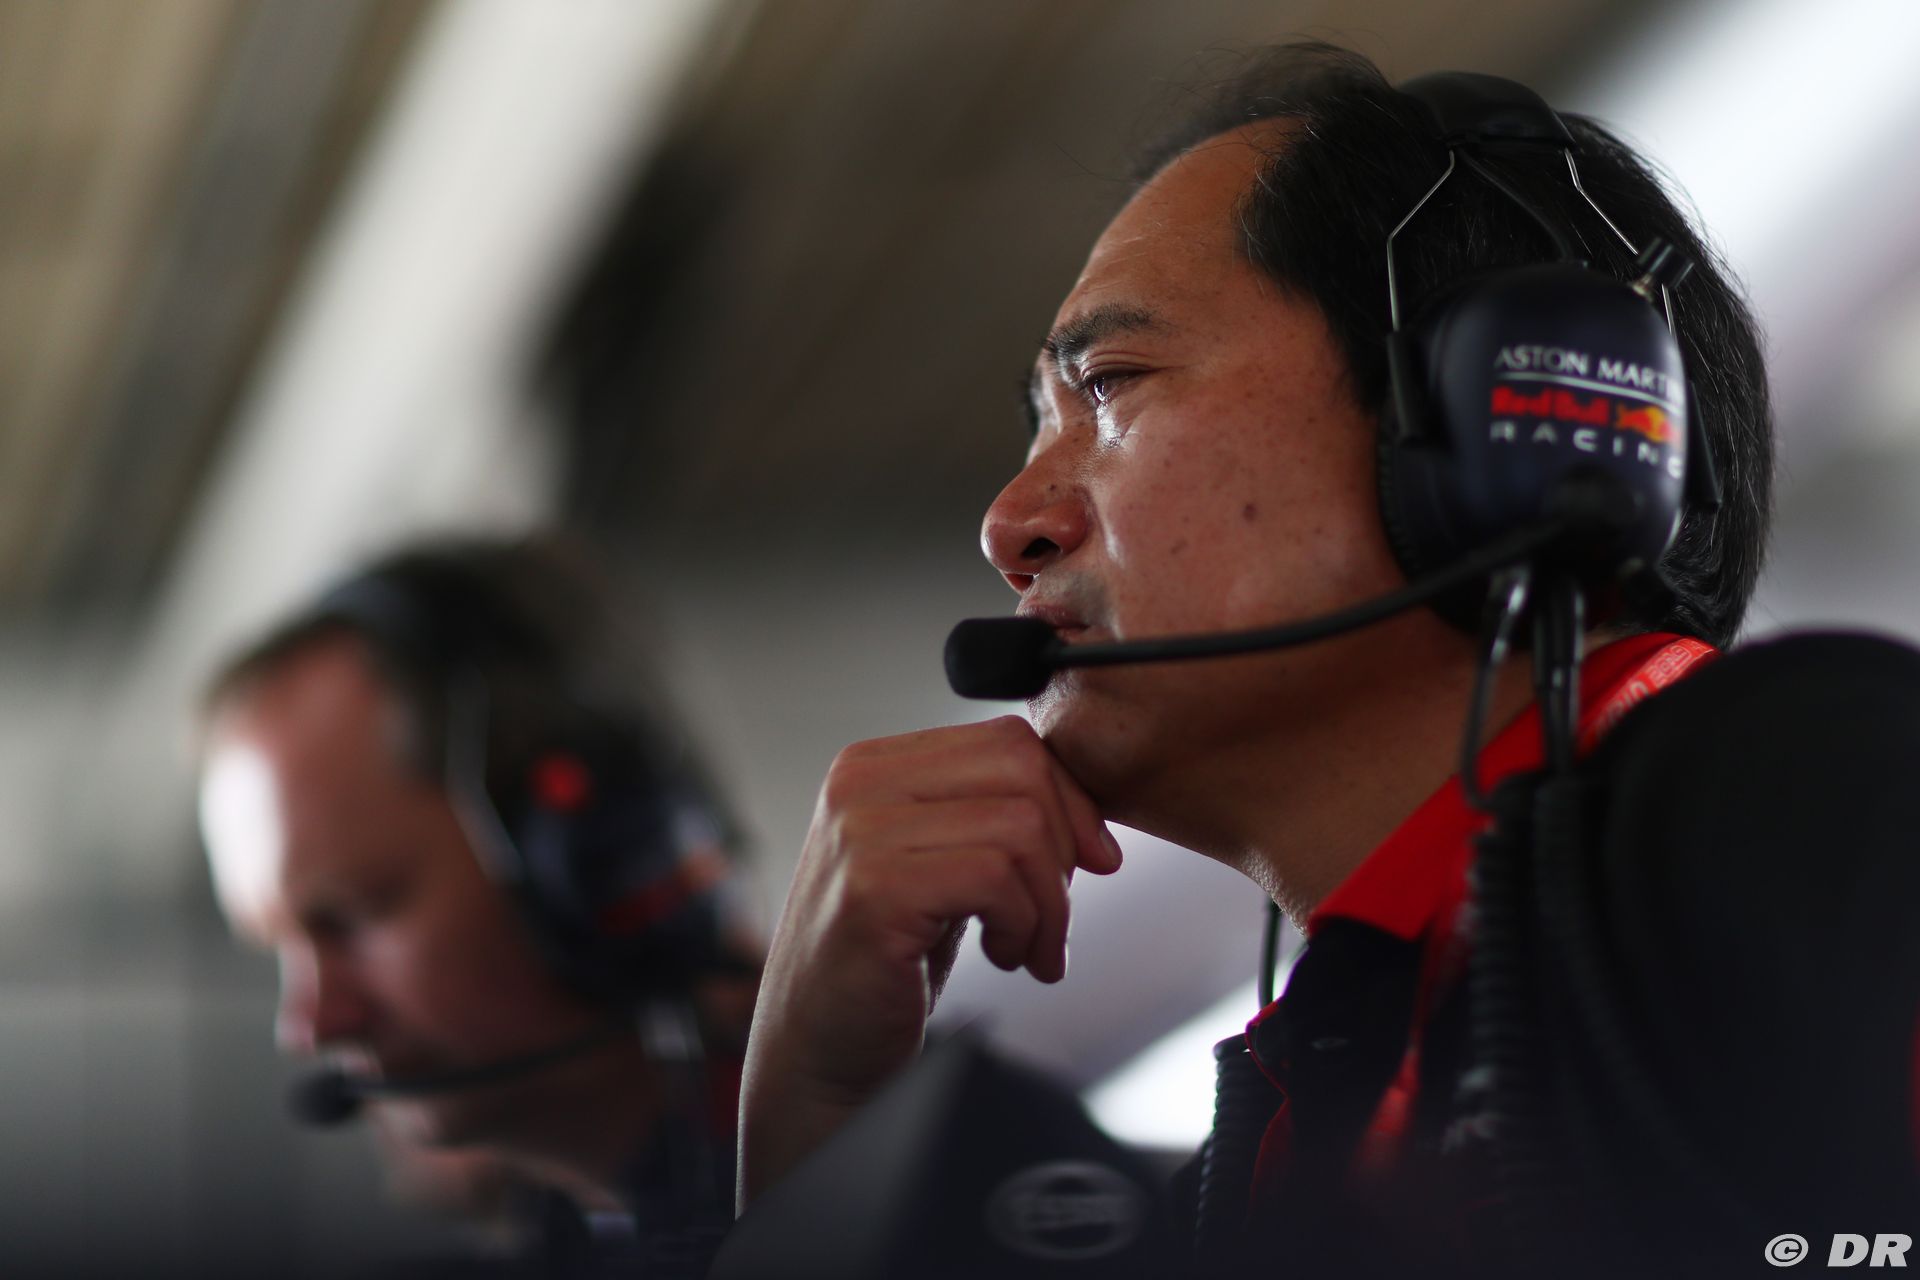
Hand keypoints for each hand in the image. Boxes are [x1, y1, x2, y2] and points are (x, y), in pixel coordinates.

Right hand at [736, 715, 1121, 1207]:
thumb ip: (990, 819)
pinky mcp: (874, 891)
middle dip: (1066, 849)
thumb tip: (1091, 811)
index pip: (1010, 741)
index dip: (1070, 801)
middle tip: (1054, 920)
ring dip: (1048, 903)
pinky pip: (996, 878)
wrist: (816, 1053)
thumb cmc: (884, 965)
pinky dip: (1022, 926)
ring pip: (1021, 826)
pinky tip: (1003, 959)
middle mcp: (859, 784)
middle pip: (1022, 771)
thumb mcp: (939, 868)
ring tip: (1026, 949)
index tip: (1091, 862)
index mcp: (874, 766)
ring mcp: (860, 834)